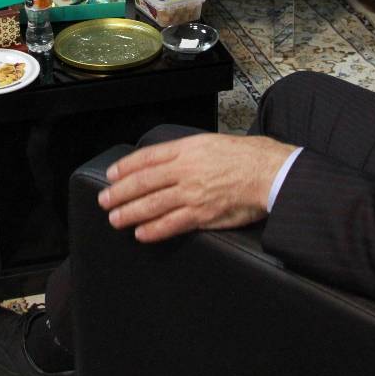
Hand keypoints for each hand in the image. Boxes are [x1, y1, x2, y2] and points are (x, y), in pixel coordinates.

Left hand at [97, 133, 294, 242]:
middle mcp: (185, 170)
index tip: (112, 175)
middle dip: (119, 193)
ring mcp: (192, 194)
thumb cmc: (247, 156)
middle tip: (105, 200)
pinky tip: (141, 233)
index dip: (125, 167)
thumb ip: (188, 151)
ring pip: (152, 204)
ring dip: (130, 212)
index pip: (147, 158)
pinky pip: (172, 224)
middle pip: (143, 182)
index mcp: (187, 149)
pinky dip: (153, 230)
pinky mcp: (202, 215)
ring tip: (115, 218)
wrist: (269, 173)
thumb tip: (168, 159)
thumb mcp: (211, 142)